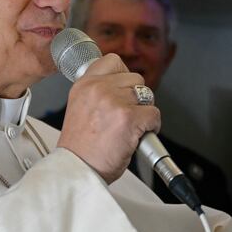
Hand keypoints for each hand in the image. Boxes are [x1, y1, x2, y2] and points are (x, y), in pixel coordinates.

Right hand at [56, 53, 160, 183]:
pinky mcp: (129, 118)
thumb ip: (97, 93)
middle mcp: (98, 88)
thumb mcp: (79, 108)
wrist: (77, 170)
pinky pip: (154, 114)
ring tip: (132, 127)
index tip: (124, 89)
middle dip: (136, 97)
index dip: (124, 75)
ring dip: (144, 111)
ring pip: (147, 95)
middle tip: (127, 115)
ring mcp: (114, 101)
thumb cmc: (80, 148)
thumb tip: (122, 86)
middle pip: (135, 78)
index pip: (113, 61)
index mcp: (84, 84)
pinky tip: (138, 136)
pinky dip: (152, 127)